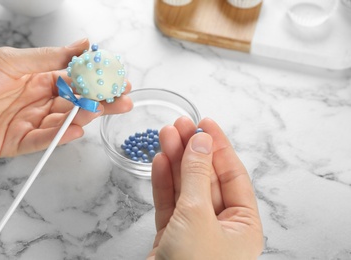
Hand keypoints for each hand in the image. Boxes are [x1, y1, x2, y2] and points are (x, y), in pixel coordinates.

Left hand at [0, 39, 131, 156]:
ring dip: (83, 117)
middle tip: (123, 102)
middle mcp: (39, 102)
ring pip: (63, 122)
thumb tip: (85, 45)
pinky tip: (75, 130)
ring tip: (98, 110)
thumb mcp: (14, 60)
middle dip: (101, 103)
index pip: (76, 82)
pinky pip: (42, 141)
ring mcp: (30, 123)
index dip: (97, 82)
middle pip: (76, 104)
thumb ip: (52, 57)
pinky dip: (58, 137)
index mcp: (40, 80)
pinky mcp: (18, 142)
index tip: (118, 80)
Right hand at [148, 117, 262, 259]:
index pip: (233, 175)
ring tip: (166, 134)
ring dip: (175, 161)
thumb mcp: (197, 215)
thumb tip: (200, 141)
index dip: (218, 146)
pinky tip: (160, 160)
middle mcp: (221, 226)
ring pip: (185, 187)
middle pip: (206, 178)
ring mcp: (194, 230)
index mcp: (242, 224)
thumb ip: (196, 176)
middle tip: (180, 124)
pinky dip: (163, 181)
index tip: (205, 123)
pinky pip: (169, 202)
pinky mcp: (171, 235)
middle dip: (192, 150)